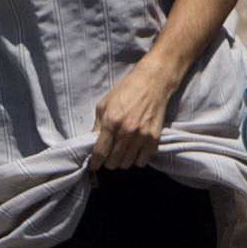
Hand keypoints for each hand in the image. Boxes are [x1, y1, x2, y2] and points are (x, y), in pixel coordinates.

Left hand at [90, 42, 191, 170]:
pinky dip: (137, 159)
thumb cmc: (126, 90)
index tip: (94, 166)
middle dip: (109, 162)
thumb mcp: (104, 103)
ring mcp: (141, 136)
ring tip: (122, 153)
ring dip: (123, 161)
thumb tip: (92, 142)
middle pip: (114, 161)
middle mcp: (126, 131)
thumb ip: (97, 124)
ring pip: (128, 163)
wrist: (153, 82)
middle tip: (109, 156)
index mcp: (111, 122)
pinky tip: (135, 151)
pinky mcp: (154, 137)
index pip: (100, 152)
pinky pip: (143, 160)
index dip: (95, 162)